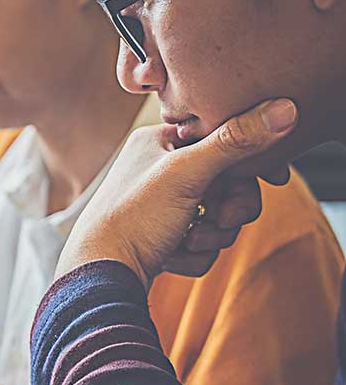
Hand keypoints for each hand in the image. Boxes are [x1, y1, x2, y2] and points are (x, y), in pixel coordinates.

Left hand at [58, 98, 298, 286]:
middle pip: (226, 183)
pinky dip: (193, 254)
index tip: (275, 178)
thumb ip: (236, 142)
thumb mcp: (187, 174)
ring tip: (189, 240)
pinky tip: (171, 257)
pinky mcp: (159, 237)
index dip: (250, 160)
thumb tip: (285, 109)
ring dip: (212, 234)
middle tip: (223, 217)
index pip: (221, 139)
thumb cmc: (134, 218)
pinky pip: (200, 243)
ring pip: (216, 217)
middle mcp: (156, 170)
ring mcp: (158, 206)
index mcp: (158, 142)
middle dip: (231, 207)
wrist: (99, 274)